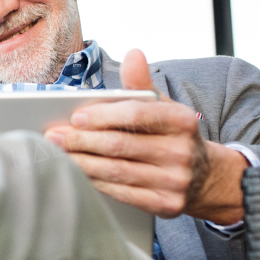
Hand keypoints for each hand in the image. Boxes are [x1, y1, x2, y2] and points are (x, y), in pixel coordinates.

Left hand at [43, 50, 247, 222]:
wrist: (205, 176)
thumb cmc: (170, 134)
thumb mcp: (163, 106)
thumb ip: (142, 84)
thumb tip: (133, 54)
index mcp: (182, 120)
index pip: (136, 116)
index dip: (103, 117)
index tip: (75, 117)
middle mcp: (182, 152)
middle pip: (120, 145)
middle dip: (81, 140)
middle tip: (54, 137)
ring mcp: (176, 181)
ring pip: (117, 171)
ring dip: (82, 162)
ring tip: (58, 154)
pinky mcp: (167, 205)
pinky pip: (123, 194)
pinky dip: (96, 183)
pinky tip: (78, 174)